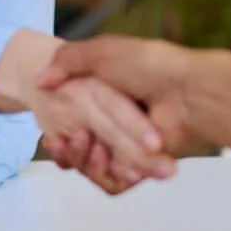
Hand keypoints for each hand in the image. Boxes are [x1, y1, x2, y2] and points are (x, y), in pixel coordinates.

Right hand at [28, 74, 176, 188]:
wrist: (188, 91)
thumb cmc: (149, 66)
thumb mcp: (102, 52)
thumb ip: (68, 61)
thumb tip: (41, 80)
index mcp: (106, 96)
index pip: (73, 119)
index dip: (61, 129)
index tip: (51, 131)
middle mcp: (117, 122)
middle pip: (82, 147)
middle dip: (70, 147)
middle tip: (62, 138)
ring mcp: (130, 144)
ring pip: (95, 166)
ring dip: (84, 160)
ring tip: (84, 144)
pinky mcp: (142, 163)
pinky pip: (116, 179)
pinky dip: (105, 174)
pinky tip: (100, 160)